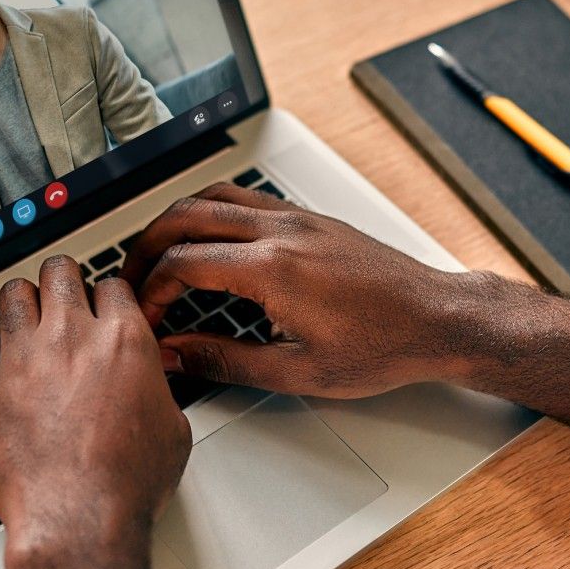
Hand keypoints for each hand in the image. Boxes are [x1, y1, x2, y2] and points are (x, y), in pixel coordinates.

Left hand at [0, 256, 191, 552]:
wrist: (80, 519)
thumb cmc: (127, 482)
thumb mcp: (173, 426)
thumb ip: (158, 390)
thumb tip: (153, 388)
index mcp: (125, 340)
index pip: (112, 285)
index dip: (108, 297)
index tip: (104, 310)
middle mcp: (73, 338)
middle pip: (59, 272)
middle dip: (62, 282)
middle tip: (62, 300)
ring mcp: (24, 359)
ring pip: (12, 293)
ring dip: (20, 303)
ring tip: (24, 321)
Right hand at [121, 183, 483, 397]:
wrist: (437, 319)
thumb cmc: (383, 346)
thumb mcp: (296, 372)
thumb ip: (225, 361)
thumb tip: (176, 353)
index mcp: (274, 269)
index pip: (182, 262)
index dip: (149, 291)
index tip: (146, 316)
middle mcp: (284, 232)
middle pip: (187, 215)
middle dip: (147, 244)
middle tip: (133, 277)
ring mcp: (301, 219)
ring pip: (216, 196)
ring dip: (178, 219)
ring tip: (161, 253)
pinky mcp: (314, 218)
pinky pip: (249, 198)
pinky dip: (215, 212)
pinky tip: (213, 241)